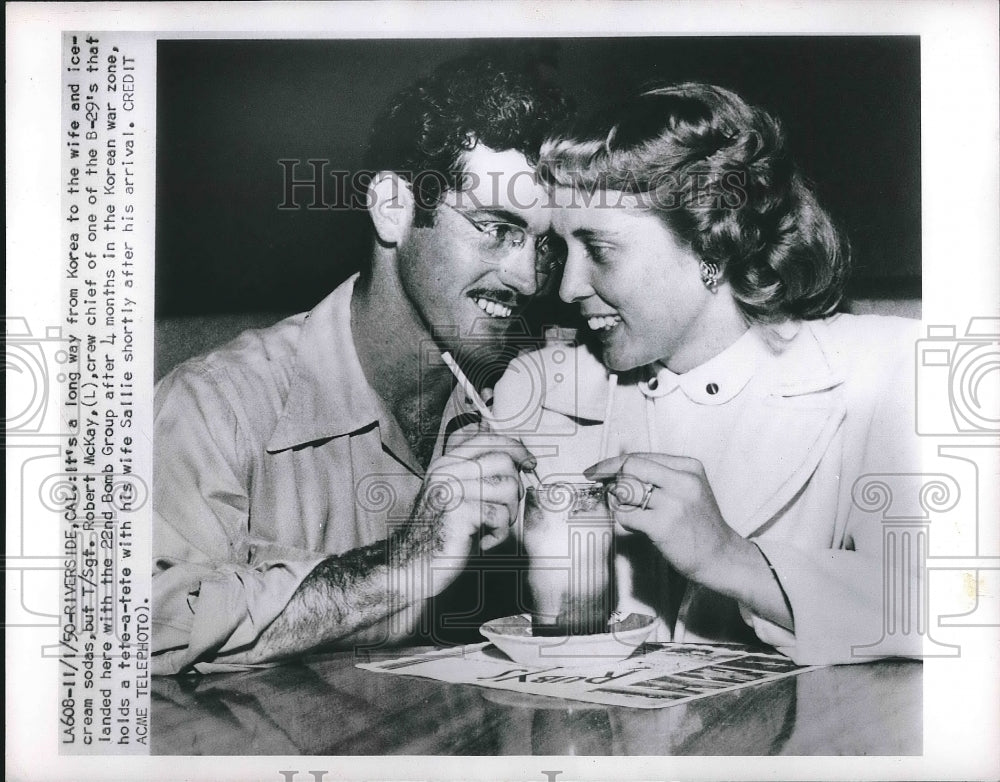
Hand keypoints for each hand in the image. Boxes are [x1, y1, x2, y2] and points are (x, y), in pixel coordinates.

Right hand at [406, 428, 535, 567]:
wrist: (415, 565)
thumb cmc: (445, 533)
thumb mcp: (460, 494)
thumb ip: (479, 471)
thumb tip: (515, 454)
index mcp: (447, 463)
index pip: (487, 439)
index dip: (516, 448)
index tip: (530, 463)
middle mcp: (446, 470)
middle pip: (505, 463)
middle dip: (514, 492)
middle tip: (500, 514)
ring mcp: (451, 488)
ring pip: (508, 488)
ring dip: (508, 515)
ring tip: (490, 528)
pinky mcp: (458, 511)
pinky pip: (500, 515)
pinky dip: (498, 535)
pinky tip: (482, 542)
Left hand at [584, 452, 746, 586]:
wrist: (722, 557)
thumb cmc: (700, 525)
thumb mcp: (689, 489)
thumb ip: (659, 476)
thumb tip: (617, 470)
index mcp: (689, 466)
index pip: (639, 456)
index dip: (612, 463)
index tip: (595, 471)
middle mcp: (683, 481)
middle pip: (629, 467)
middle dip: (611, 478)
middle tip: (606, 490)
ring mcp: (674, 503)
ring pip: (625, 490)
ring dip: (620, 503)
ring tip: (634, 513)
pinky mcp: (664, 525)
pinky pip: (626, 515)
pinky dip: (625, 521)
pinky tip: (639, 527)